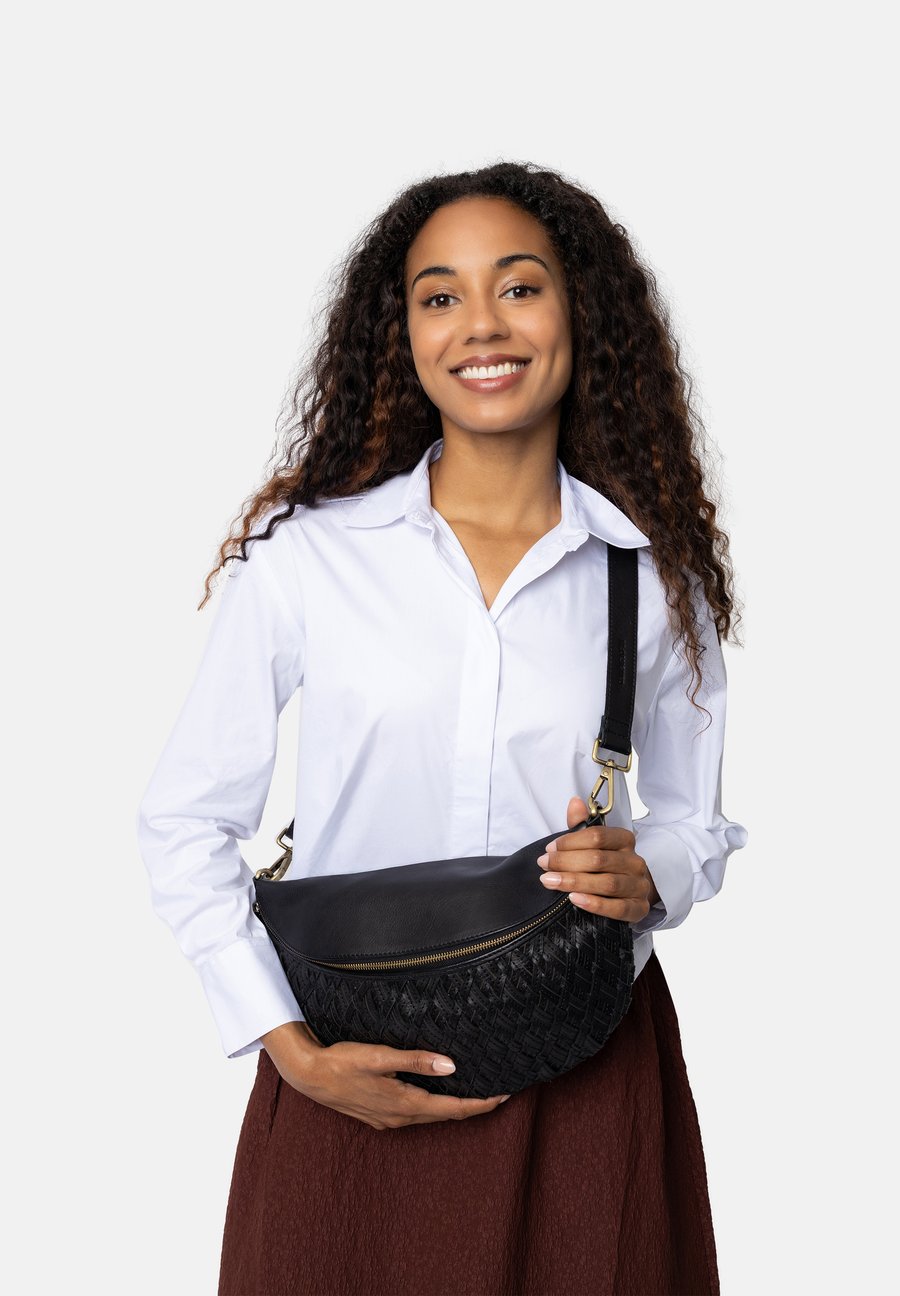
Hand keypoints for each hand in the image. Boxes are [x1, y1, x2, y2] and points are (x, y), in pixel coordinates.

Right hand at [260, 1021, 510, 1129]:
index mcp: (405, 1103)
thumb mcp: (380, 1056)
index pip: (453, 1107)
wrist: (309, 1076)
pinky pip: (416, 1115)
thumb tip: (451, 1065)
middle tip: (498, 1094)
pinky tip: (435, 1096)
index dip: (481, 1103)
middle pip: (446, 1114)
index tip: (504, 1096)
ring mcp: (389, 1119)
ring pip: (431, 1116)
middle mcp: (400, 1117)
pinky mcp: (380, 1116)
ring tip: (475, 1094)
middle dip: (473, 1106)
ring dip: (454, 1107)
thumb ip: (415, 1060)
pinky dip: (434, 1107)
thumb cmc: (343, 1062)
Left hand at [536, 795, 660, 921]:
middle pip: (599, 859)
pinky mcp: (639, 909)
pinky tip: (573, 899)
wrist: (630, 893)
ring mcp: (639, 886)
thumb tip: (574, 802)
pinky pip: (617, 908)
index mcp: (625, 841)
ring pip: (607, 883)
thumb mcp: (592, 844)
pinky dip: (594, 903)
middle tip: (543, 865)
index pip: (597, 836)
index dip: (570, 842)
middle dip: (565, 862)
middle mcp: (635, 862)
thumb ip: (581, 824)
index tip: (548, 848)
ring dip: (574, 882)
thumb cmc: (606, 865)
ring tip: (550, 881)